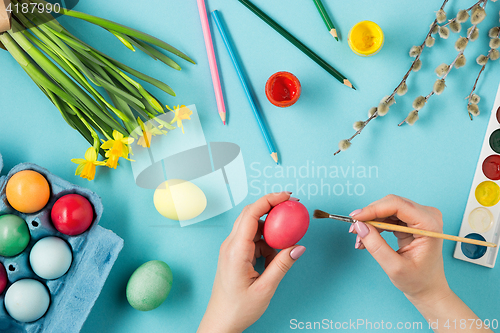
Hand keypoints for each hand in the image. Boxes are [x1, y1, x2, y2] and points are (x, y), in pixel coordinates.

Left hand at [197, 192, 305, 332]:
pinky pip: (252, 239)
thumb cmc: (238, 308)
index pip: (252, 214)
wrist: (221, 322)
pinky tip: (275, 254)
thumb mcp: (266, 288)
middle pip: (251, 214)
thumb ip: (282, 264)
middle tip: (292, 206)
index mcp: (236, 250)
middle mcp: (230, 245)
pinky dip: (266, 241)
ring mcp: (231, 249)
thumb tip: (299, 246)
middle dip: (272, 207)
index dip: (270, 200)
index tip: (287, 196)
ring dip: (271, 229)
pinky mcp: (234, 254)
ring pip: (252, 227)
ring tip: (287, 239)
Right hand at [350, 195, 492, 331]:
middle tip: (354, 230)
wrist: (428, 288)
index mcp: (429, 225)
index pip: (397, 205)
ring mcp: (420, 216)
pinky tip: (367, 238)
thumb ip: (376, 246)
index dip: (373, 209)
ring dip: (370, 221)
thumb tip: (359, 226)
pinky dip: (375, 225)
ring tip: (360, 239)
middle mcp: (427, 216)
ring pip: (387, 208)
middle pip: (391, 204)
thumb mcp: (394, 267)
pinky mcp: (411, 220)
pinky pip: (388, 215)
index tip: (355, 218)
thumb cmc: (418, 280)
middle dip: (369, 216)